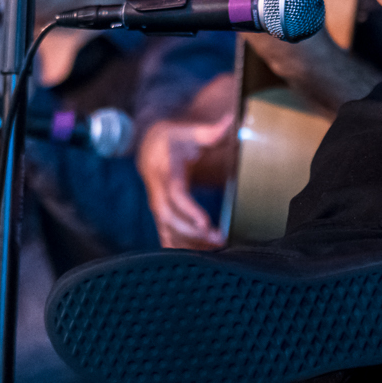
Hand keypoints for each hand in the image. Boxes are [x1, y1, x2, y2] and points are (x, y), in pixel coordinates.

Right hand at [138, 114, 233, 249]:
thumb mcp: (190, 131)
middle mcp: (157, 191)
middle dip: (192, 232)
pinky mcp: (159, 213)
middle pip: (170, 218)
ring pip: (167, 230)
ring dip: (189, 243)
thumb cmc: (175, 139)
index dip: (189, 210)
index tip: (206, 223)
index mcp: (166, 170)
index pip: (176, 194)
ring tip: (215, 250)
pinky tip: (196, 260)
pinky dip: (179, 248)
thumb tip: (231, 121)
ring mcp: (157, 204)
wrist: (150, 146)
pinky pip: (165, 234)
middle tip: (219, 240)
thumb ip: (211, 131)